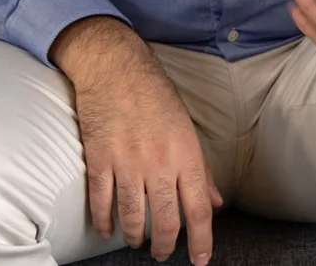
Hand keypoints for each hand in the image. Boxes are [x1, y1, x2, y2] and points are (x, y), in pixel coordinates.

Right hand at [50, 16, 223, 264]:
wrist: (116, 68)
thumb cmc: (156, 96)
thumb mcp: (187, 130)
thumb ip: (201, 169)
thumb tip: (215, 202)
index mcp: (185, 154)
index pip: (200, 208)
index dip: (202, 240)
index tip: (201, 260)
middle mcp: (159, 162)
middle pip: (166, 220)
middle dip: (166, 245)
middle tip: (163, 253)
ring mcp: (127, 162)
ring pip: (132, 216)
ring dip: (135, 237)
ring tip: (138, 243)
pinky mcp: (99, 159)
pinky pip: (101, 200)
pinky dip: (104, 221)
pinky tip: (107, 230)